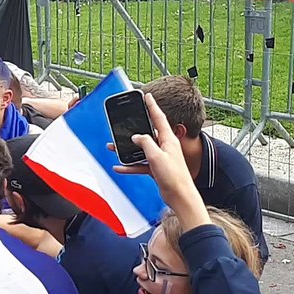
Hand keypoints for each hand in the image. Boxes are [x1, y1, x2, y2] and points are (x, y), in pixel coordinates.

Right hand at [112, 94, 203, 221]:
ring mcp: (160, 157)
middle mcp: (165, 146)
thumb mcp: (157, 156)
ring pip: (140, 149)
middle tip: (125, 121)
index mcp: (168, 139)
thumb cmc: (174, 176)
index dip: (152, 106)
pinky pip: (140, 164)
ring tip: (113, 147)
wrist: (180, 196)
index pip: (159, 118)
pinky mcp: (156, 168)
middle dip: (134, 128)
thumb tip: (137, 137)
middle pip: (147, 133)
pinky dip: (130, 165)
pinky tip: (119, 167)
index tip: (147, 96)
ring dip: (127, 149)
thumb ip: (145, 143)